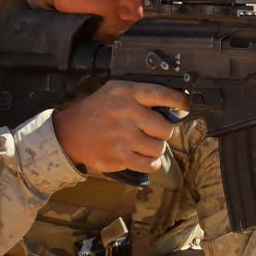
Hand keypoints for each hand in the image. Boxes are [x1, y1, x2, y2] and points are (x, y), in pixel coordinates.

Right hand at [52, 81, 188, 174]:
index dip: (179, 101)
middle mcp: (125, 113)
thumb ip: (140, 95)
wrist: (69, 133)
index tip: (186, 105)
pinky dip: (151, 163)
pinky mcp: (118, 156)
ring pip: (159, 148)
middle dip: (164, 131)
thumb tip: (171, 106)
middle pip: (165, 128)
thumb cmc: (97, 110)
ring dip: (157, 148)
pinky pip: (149, 164)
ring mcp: (122, 137)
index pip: (161, 94)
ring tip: (147, 144)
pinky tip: (145, 157)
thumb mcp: (115, 91)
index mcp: (126, 93)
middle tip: (156, 131)